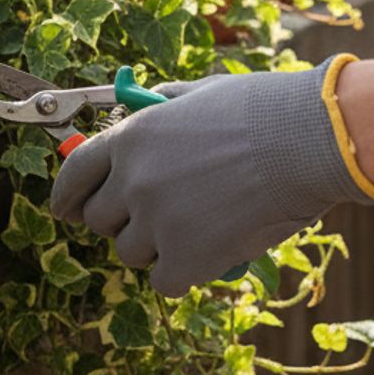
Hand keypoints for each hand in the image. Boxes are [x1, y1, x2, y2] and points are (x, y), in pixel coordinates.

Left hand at [49, 57, 373, 295]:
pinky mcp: (185, 259)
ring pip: (132, 253)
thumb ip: (163, 104)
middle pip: (99, 220)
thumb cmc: (263, 110)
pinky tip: (210, 253)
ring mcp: (156, 222)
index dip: (67, 197)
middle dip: (122, 220)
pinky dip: (185, 272)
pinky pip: (165, 281)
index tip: (67, 211)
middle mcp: (132, 181)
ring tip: (197, 228)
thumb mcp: (200, 93)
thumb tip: (145, 103)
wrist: (306, 140)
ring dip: (156, 247)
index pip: (73, 176)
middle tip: (157, 217)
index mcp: (130, 137)